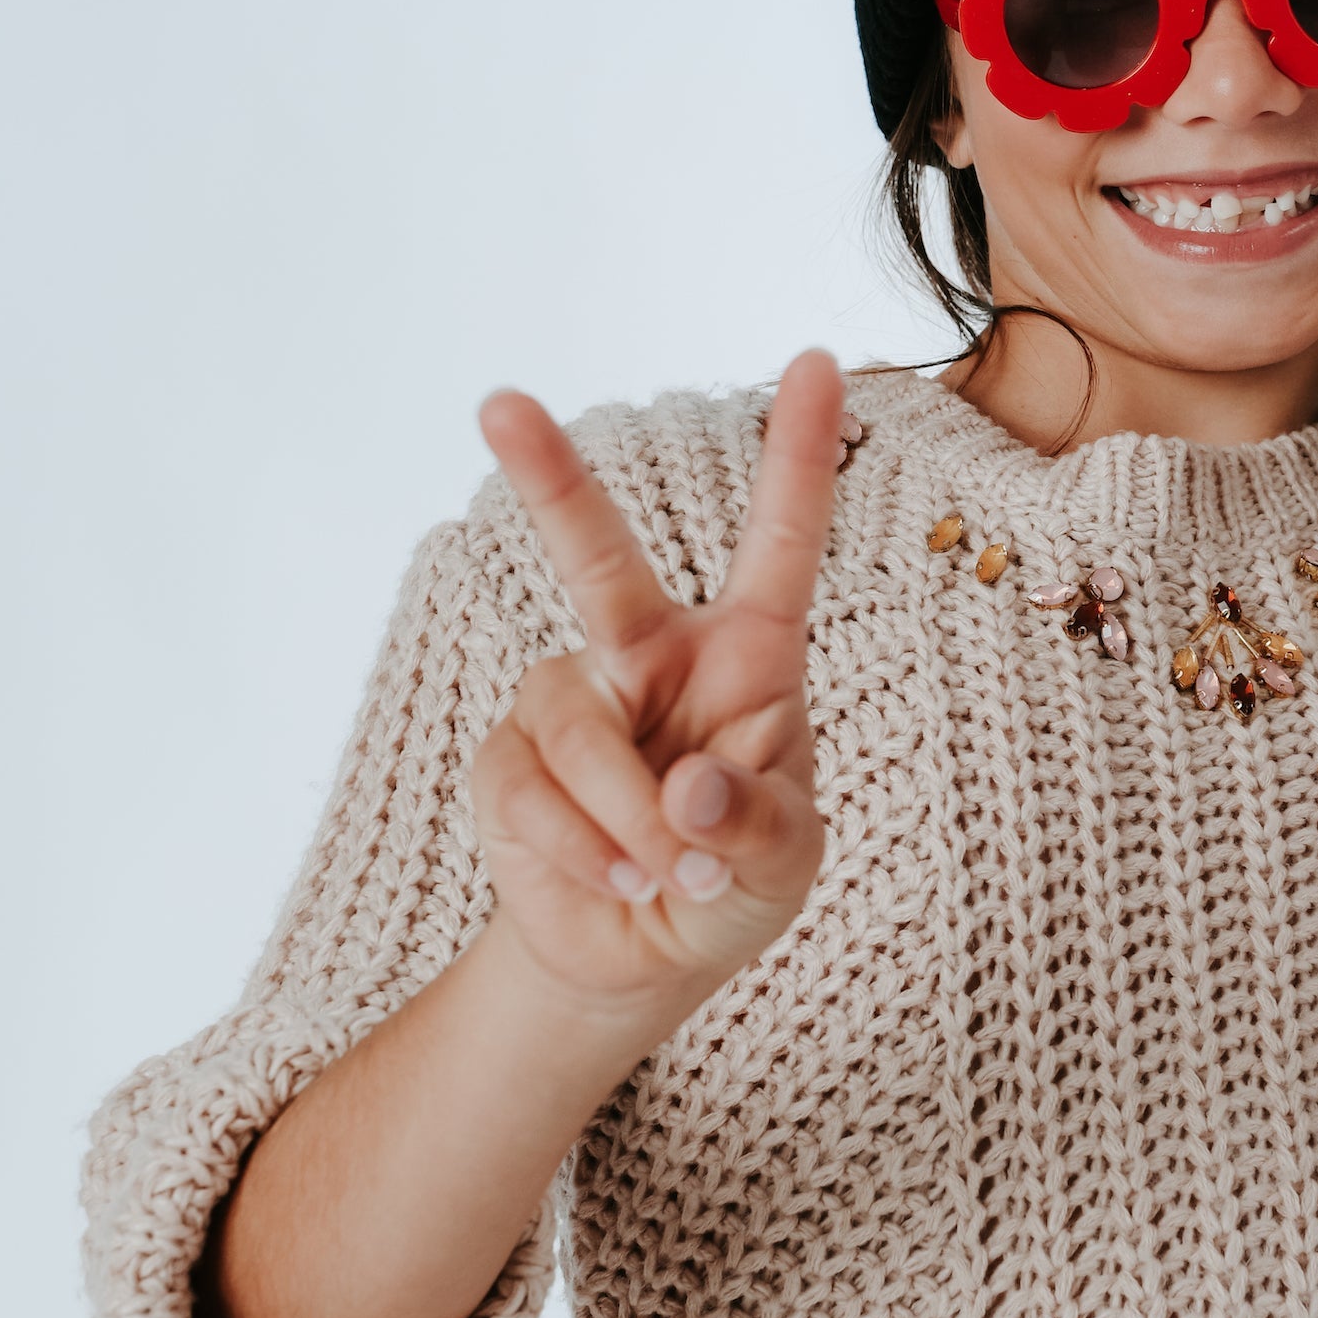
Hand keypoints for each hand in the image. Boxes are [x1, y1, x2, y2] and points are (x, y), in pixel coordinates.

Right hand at [470, 348, 844, 1038]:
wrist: (644, 956)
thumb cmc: (734, 879)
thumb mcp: (781, 862)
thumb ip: (752, 824)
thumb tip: (684, 790)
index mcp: (747, 652)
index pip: (779, 540)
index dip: (800, 453)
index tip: (818, 360)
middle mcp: (651, 653)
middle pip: (595, 556)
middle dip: (547, 478)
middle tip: (499, 404)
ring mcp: (572, 700)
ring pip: (576, 729)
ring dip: (625, 820)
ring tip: (664, 873)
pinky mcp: (509, 761)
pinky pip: (529, 795)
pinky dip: (584, 853)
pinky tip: (617, 881)